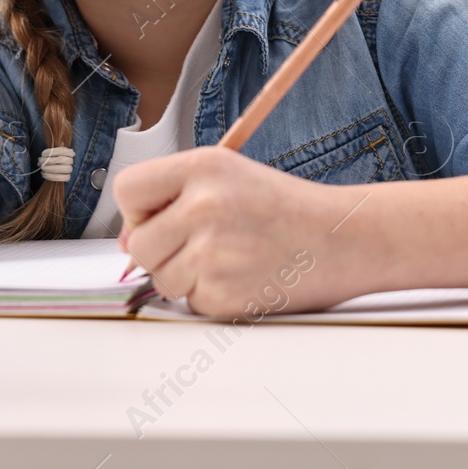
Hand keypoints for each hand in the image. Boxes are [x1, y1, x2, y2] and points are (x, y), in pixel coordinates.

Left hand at [115, 147, 354, 317]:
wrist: (342, 239)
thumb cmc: (284, 208)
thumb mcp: (228, 176)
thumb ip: (172, 197)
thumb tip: (125, 243)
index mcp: (203, 166)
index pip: (128, 190)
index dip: (138, 210)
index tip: (159, 217)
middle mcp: (204, 206)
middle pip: (138, 244)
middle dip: (161, 250)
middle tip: (205, 242)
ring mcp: (213, 253)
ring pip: (162, 278)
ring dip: (187, 276)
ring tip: (231, 257)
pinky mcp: (224, 294)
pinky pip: (190, 302)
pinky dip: (211, 296)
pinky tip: (244, 276)